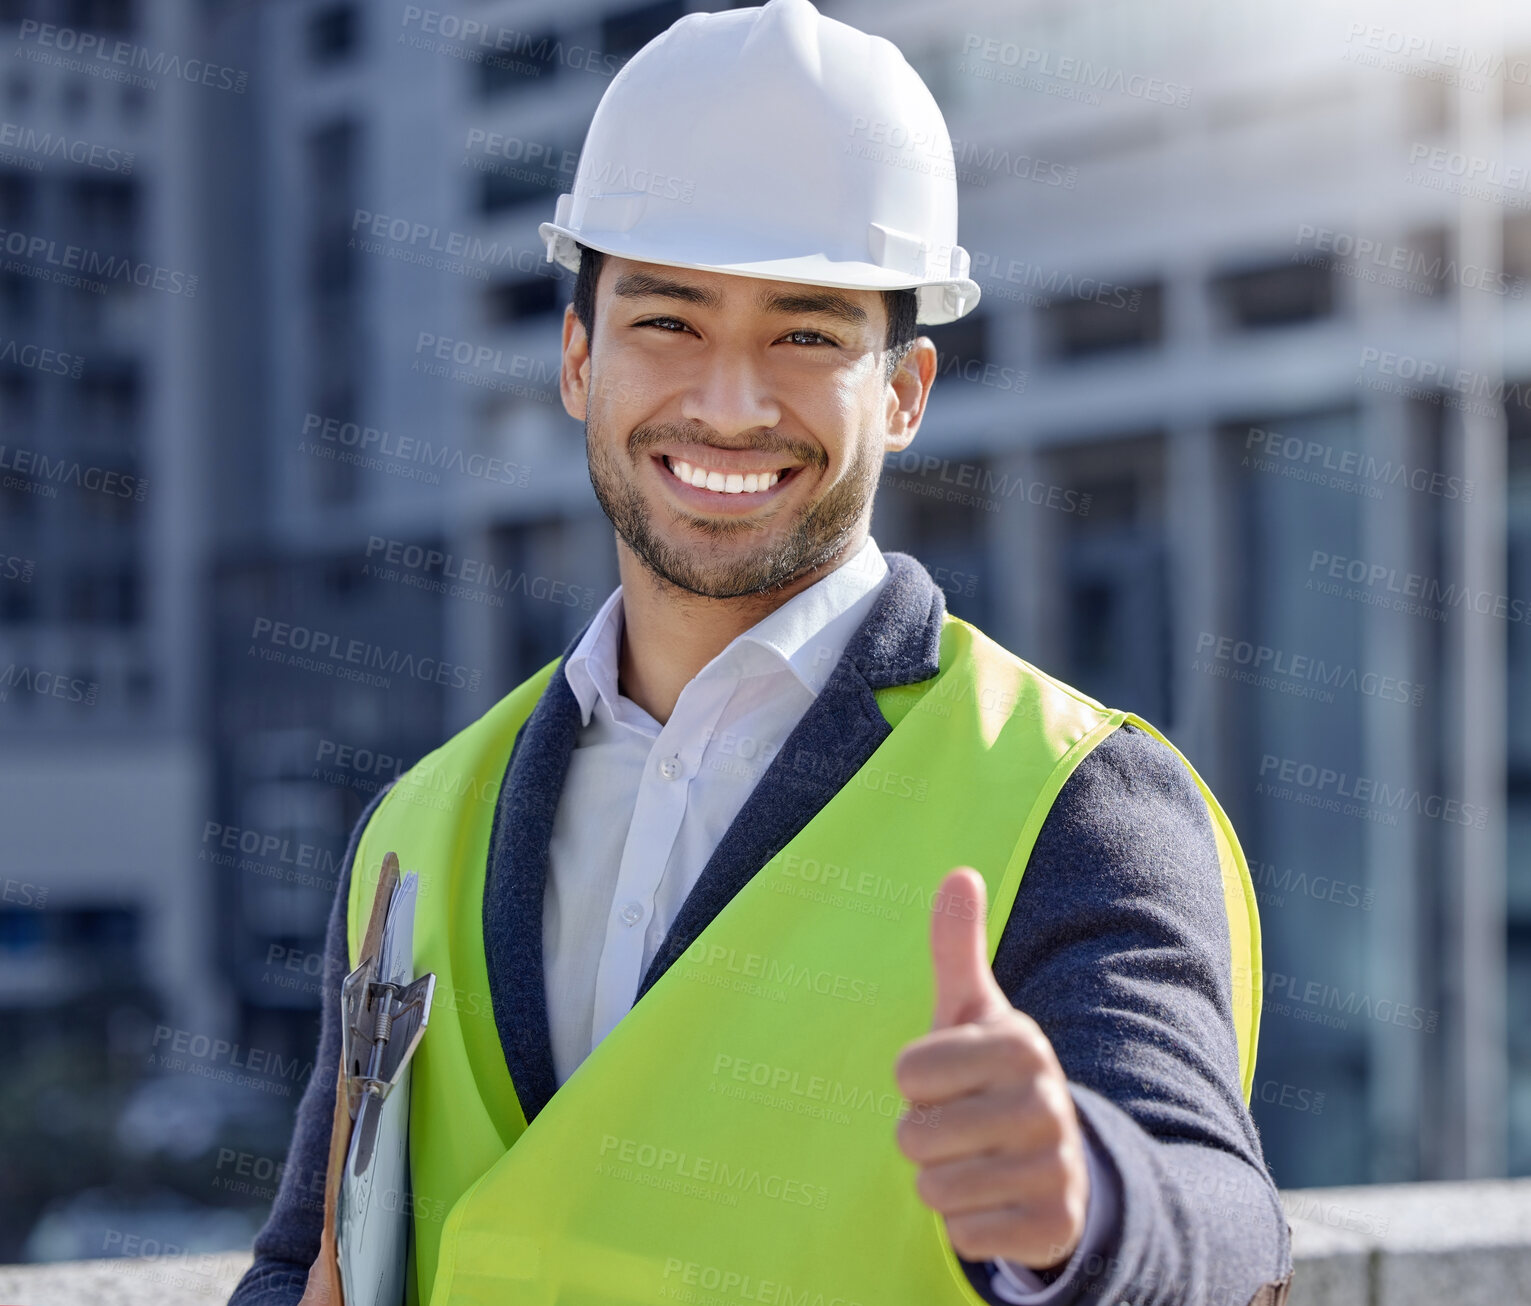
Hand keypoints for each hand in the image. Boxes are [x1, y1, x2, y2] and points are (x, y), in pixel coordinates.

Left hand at [893, 867, 1089, 1269]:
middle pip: (914, 1134)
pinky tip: (996, 1204)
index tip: (952, 1081)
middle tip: (960, 1129)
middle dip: (923, 1139)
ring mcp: (1056, 1168)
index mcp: (1023, 1043)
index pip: (908, 1072)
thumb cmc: (990, 1076)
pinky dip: (968, 1227)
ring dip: (941, 1184)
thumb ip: (957, 946)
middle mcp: (1049, 1103)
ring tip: (976, 1163)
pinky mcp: (1054, 1227)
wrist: (1060, 1162)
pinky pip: (965, 1234)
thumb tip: (959, 871)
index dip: (916, 1084)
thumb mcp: (974, 1012)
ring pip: (935, 1189)